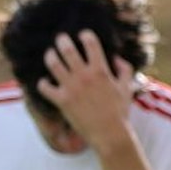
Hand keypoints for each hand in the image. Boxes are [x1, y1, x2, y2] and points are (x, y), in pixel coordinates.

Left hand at [36, 31, 138, 154]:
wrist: (109, 134)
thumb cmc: (120, 112)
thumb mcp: (127, 88)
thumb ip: (124, 70)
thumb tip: (116, 58)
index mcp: (101, 71)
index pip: (91, 44)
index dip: (85, 35)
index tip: (83, 35)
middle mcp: (84, 76)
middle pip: (67, 49)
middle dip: (62, 40)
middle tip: (61, 39)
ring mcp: (71, 88)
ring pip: (53, 64)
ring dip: (50, 56)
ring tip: (51, 55)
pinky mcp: (61, 100)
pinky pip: (44, 87)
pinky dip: (42, 83)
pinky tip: (46, 82)